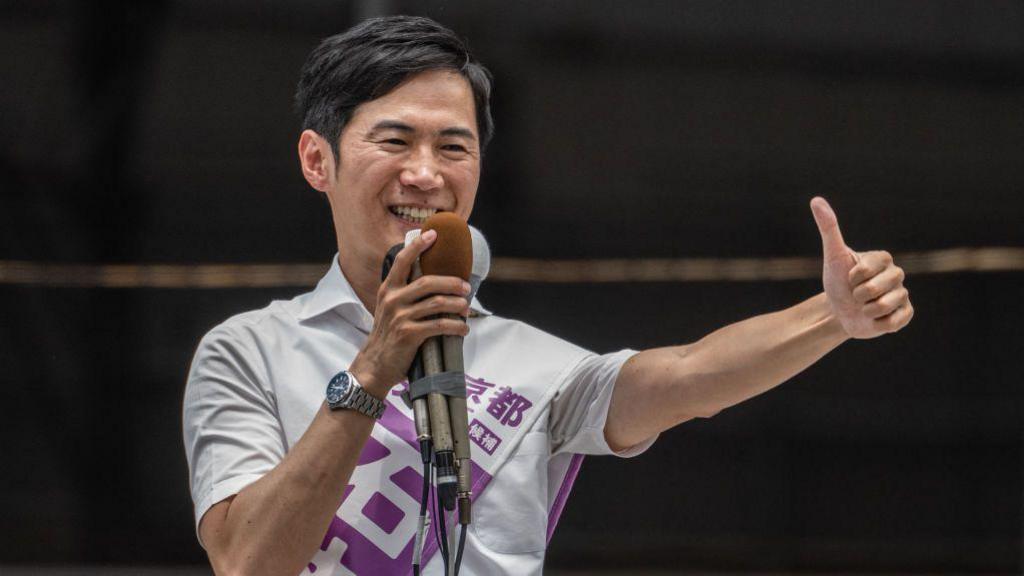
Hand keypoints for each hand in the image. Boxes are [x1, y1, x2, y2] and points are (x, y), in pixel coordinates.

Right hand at [349, 229, 470, 396]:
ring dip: (457, 305)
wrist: (374, 365)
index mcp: (388, 289)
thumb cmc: (388, 335)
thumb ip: (405, 294)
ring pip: (437, 303)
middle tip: (466, 287)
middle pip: (428, 281)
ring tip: (466, 309)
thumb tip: (434, 282)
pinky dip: (455, 327)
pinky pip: (439, 325)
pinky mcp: (408, 334)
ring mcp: (400, 317)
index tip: (433, 233)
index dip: (418, 245)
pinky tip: (463, 329)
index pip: (402, 260)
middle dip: (451, 282)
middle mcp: (392, 299)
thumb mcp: (390, 309)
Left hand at [810, 197, 913, 338]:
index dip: (851, 278)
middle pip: (875, 290)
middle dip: (857, 296)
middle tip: (856, 295)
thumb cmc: (837, 281)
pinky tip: (875, 318)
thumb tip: (816, 200)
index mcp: (883, 258)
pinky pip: (894, 321)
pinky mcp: (906, 314)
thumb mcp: (833, 255)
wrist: (839, 311)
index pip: (864, 271)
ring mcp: (903, 294)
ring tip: (864, 306)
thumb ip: (829, 228)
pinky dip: (878, 324)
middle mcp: (897, 274)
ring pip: (883, 306)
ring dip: (866, 311)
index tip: (849, 277)